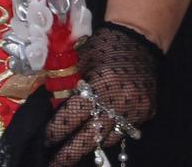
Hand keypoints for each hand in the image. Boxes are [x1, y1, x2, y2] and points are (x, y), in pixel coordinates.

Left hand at [45, 22, 161, 164]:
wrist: (140, 37)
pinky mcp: (146, 112)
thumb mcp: (79, 58)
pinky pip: (124, 131)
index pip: (72, 117)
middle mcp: (119, 101)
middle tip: (54, 163)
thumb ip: (65, 83)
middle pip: (90, 138)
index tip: (45, 140)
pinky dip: (109, 134)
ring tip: (74, 151)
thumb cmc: (105, 44)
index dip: (56, 131)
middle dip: (69, 153)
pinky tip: (98, 135)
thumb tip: (49, 108)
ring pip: (109, 139)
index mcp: (100, 85)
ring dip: (90, 145)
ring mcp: (135, 109)